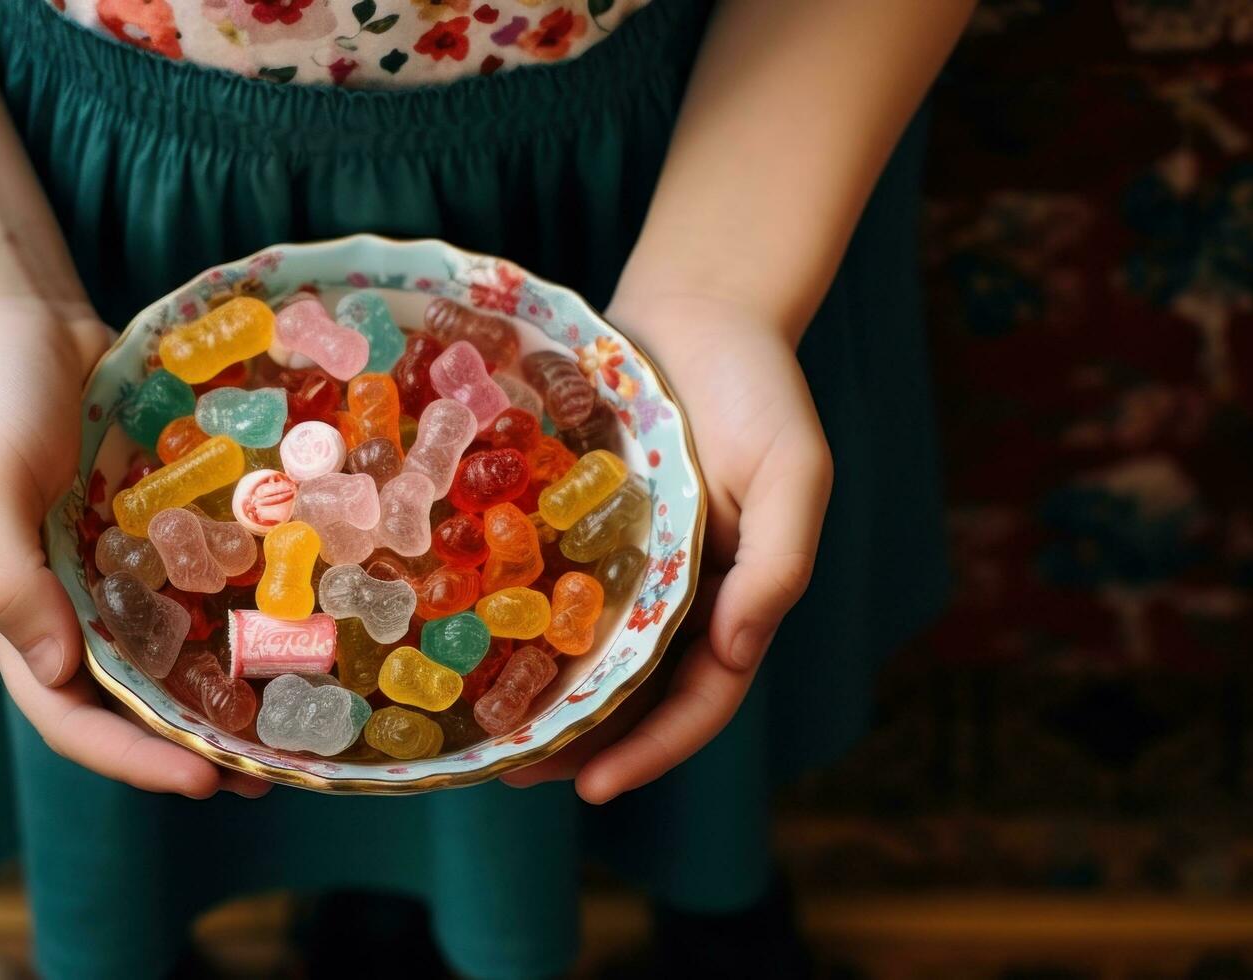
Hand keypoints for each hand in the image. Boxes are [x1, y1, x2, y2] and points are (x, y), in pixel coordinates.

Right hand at [0, 300, 270, 799]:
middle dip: (194, 747)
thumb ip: (4, 577)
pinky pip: (201, 588)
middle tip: (270, 775)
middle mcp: (71, 609)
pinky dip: (240, 616)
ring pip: (175, 657)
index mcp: (19, 615)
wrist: (25, 321)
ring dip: (226, 696)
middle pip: (132, 704)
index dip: (131, 758)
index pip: (70, 716)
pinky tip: (297, 629)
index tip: (201, 780)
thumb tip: (52, 669)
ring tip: (296, 727)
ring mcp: (117, 574)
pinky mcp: (158, 534)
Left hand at [504, 293, 831, 802]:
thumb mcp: (795, 469)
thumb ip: (779, 561)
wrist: (699, 308)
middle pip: (625, 693)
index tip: (593, 787)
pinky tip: (458, 635)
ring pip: (576, 650)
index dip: (650, 750)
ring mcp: (620, 562)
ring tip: (475, 732)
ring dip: (534, 696)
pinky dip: (508, 617)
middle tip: (508, 775)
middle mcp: (672, 595)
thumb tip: (736, 650)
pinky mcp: (572, 522)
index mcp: (731, 598)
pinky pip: (538, 581)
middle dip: (574, 743)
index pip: (698, 700)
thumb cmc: (759, 387)